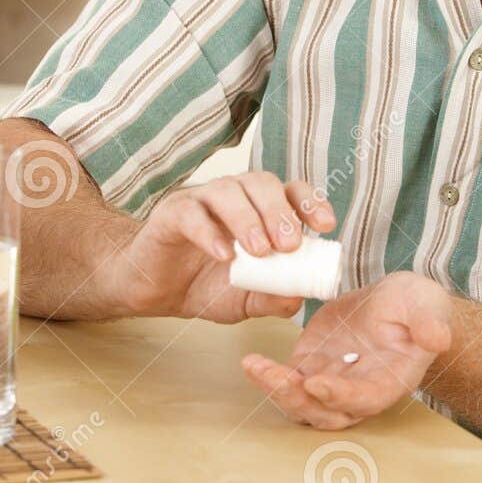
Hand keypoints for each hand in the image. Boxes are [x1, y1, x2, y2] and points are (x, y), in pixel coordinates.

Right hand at [112, 171, 335, 321]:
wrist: (156, 292)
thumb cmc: (205, 286)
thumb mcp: (247, 300)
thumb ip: (273, 297)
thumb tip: (300, 296)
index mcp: (258, 209)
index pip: (290, 191)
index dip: (310, 202)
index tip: (325, 225)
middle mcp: (233, 196)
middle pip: (261, 182)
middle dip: (281, 211)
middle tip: (290, 244)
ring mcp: (200, 200)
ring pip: (228, 190)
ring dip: (248, 218)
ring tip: (260, 251)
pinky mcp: (171, 213)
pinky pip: (191, 213)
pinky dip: (210, 232)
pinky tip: (223, 255)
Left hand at [242, 271, 452, 428]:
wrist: (396, 304)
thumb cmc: (416, 307)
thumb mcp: (426, 305)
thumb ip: (430, 322)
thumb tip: (437, 338)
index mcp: (390, 380)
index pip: (365, 398)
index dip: (341, 396)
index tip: (316, 383)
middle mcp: (358, 390)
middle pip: (326, 412)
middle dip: (298, 399)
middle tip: (273, 376)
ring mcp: (332, 380)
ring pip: (301, 402)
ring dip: (276, 389)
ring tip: (254, 366)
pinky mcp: (311, 365)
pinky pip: (286, 380)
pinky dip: (268, 375)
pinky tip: (251, 361)